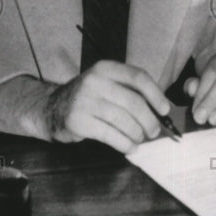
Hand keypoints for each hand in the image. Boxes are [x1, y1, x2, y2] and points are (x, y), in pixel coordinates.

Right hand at [42, 61, 171, 152]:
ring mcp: (84, 101)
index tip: (165, 110)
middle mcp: (95, 81)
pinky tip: (130, 147)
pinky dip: (124, 143)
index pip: (138, 77)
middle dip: (149, 120)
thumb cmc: (88, 98)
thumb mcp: (106, 84)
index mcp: (106, 68)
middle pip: (133, 102)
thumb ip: (129, 91)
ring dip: (137, 134)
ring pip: (123, 120)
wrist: (50, 109)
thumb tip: (160, 110)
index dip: (155, 94)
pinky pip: (109, 134)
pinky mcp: (78, 121)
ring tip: (140, 139)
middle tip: (154, 132)